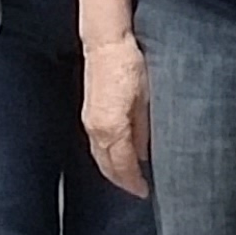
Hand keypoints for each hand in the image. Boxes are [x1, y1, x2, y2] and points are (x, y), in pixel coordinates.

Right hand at [83, 34, 151, 197]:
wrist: (106, 43)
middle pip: (108, 166)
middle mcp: (97, 129)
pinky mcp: (88, 114)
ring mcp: (89, 122)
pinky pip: (96, 145)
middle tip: (137, 189)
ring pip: (99, 157)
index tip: (145, 191)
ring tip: (128, 178)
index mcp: (113, 128)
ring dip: (112, 171)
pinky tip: (116, 156)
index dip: (134, 182)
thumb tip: (144, 152)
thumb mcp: (147, 99)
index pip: (123, 166)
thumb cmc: (129, 65)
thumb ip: (144, 130)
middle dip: (122, 181)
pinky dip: (106, 156)